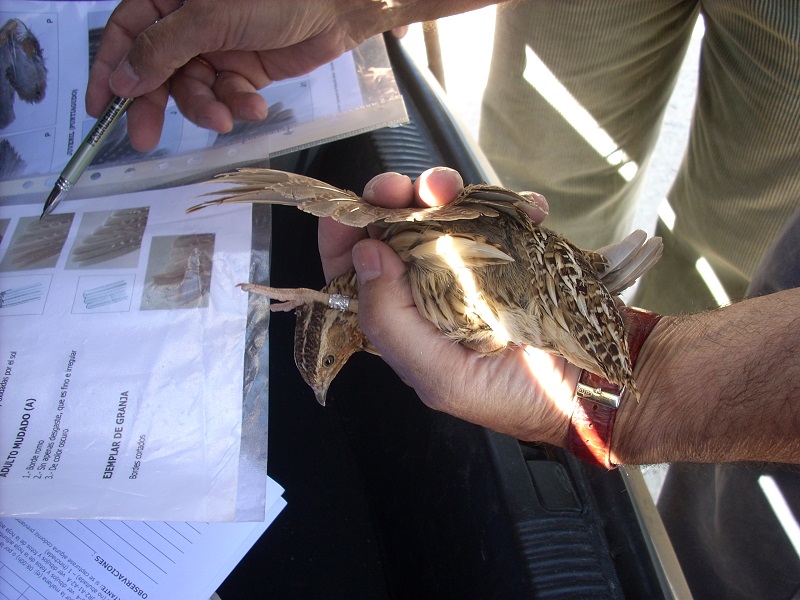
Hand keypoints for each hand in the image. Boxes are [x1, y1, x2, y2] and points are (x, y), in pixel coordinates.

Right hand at [86, 0, 395, 150]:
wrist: (336, 4)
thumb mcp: (210, 16)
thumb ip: (164, 48)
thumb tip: (122, 76)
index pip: (127, 33)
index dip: (110, 70)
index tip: (100, 107)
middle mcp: (189, 23)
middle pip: (158, 70)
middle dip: (156, 104)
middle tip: (146, 137)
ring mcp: (218, 47)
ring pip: (194, 90)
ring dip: (206, 108)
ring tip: (224, 117)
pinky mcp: (245, 70)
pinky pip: (227, 95)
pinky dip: (237, 105)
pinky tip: (253, 104)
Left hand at [319, 167, 579, 444]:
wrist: (588, 389)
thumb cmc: (509, 395)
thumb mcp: (440, 375)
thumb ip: (392, 322)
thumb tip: (364, 253)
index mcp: (401, 321)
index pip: (355, 274)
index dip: (343, 238)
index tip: (345, 210)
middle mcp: (427, 288)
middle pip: (395, 231)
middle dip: (392, 200)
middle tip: (400, 187)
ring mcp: (470, 264)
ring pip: (442, 213)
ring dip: (443, 191)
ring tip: (452, 188)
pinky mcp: (511, 249)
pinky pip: (501, 213)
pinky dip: (511, 203)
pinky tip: (527, 210)